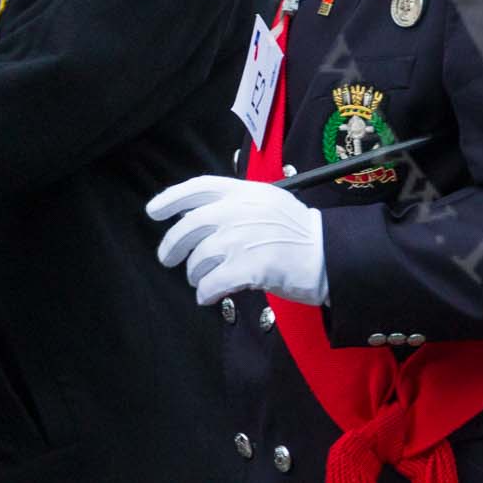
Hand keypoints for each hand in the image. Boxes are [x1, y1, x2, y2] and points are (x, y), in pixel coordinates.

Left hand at [147, 175, 328, 306]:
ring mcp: (243, 239)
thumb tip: (195, 217)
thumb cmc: (298, 233)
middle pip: (188, 227)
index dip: (171, 198)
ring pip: (197, 260)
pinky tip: (211, 295)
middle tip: (168, 259)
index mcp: (246, 192)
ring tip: (205, 280)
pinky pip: (210, 285)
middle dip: (171, 246)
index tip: (153, 211)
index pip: (199, 187)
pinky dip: (206, 293)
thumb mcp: (270, 203)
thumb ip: (236, 204)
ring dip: (195, 275)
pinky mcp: (249, 267)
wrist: (329, 253)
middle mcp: (240, 212)